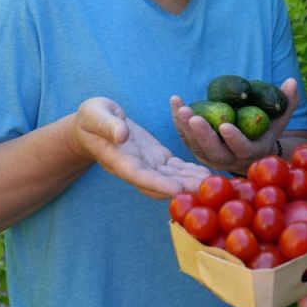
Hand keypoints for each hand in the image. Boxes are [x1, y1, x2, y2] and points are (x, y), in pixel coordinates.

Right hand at [70, 97, 210, 198]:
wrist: (93, 125)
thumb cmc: (90, 118)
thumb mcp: (95, 114)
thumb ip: (107, 125)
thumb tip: (122, 134)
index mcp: (118, 160)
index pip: (138, 176)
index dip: (157, 184)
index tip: (176, 190)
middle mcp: (135, 168)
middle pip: (161, 183)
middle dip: (184, 188)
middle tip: (208, 191)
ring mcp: (148, 165)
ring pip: (172, 178)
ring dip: (193, 182)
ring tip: (216, 184)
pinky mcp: (158, 158)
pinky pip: (176, 168)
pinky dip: (191, 172)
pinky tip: (209, 173)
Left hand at [170, 78, 299, 174]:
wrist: (249, 150)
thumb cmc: (266, 131)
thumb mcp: (278, 119)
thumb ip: (286, 102)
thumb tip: (292, 82)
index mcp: (249, 154)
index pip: (241, 149)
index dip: (233, 139)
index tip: (225, 125)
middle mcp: (228, 160)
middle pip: (213, 151)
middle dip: (202, 135)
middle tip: (194, 116)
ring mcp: (211, 158)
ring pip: (195, 146)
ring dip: (185, 128)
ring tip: (181, 107)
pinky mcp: (197, 151)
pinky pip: (185, 138)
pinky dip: (178, 122)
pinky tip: (175, 103)